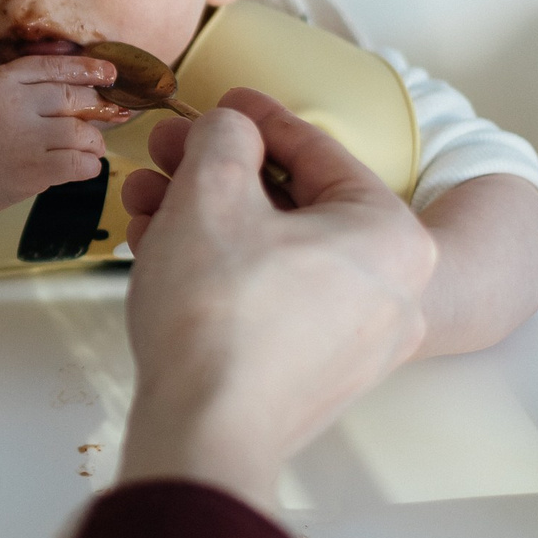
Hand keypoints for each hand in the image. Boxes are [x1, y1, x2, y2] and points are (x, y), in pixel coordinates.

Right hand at [0, 54, 128, 214]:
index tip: (110, 72)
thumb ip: (21, 79)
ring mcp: (24, 140)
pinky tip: (86, 165)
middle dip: (98, 105)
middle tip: (109, 113)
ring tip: (93, 145)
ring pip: (81, 131)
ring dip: (95, 140)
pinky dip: (90, 164)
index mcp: (2, 81)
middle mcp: (14, 106)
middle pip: (73, 97)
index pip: (55, 67)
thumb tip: (75, 73)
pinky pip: (77, 164)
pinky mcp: (32, 171)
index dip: (88, 69)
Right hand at [117, 88, 436, 505]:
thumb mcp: (211, 193)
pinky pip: (274, 297)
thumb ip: (223, 139)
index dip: (254, 118)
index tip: (220, 100)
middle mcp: (392, 289)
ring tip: (144, 205)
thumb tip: (228, 133)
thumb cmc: (219, 314)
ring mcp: (358, 340)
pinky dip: (224, 269)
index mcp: (392, 235)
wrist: (205, 436)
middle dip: (216, 174)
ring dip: (207, 220)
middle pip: (292, 204)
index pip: (317, 151)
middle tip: (164, 153)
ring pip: (275, 253)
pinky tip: (163, 252)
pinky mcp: (318, 374)